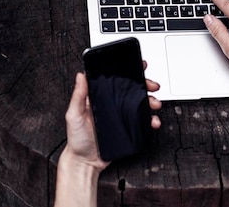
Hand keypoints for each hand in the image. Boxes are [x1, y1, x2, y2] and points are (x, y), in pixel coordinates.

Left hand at [55, 66, 160, 206]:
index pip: (115, 80)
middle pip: (132, 89)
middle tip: (152, 85)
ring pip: (140, 103)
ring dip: (151, 101)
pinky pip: (142, 121)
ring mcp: (121, 115)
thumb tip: (80, 75)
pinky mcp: (128, 127)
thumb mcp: (74, 114)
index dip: (128, 71)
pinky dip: (150, 119)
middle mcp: (112, 104)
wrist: (85, 161)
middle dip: (145, 84)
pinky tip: (152, 120)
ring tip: (154, 104)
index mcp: (100, 97)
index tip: (138, 66)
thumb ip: (78, 96)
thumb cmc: (77, 138)